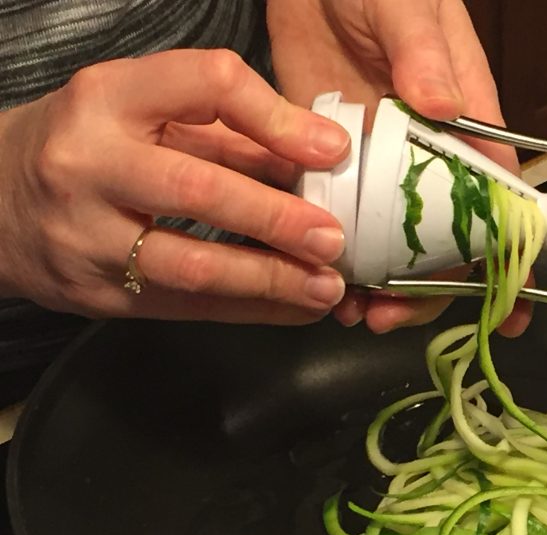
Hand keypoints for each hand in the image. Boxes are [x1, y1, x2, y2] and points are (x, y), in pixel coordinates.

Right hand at [0, 49, 352, 323]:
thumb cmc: (88, 148)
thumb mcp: (144, 114)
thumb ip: (227, 133)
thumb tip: (316, 158)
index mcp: (108, 98)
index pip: (206, 84)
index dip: (276, 118)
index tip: (330, 151)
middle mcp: (89, 163)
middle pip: (197, 190)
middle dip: (277, 219)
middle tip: (332, 238)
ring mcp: (86, 235)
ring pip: (192, 265)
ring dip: (271, 280)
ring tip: (325, 286)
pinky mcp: (97, 293)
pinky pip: (187, 307)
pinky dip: (251, 310)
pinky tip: (293, 309)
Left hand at [267, 0, 532, 336]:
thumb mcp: (407, 6)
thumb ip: (425, 54)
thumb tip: (444, 106)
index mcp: (465, 124)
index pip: (500, 200)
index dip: (511, 256)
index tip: (512, 306)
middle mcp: (428, 158)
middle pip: (445, 241)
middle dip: (430, 290)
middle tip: (391, 316)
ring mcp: (380, 168)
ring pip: (393, 244)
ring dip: (380, 287)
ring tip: (353, 312)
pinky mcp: (332, 166)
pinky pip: (341, 221)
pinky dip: (335, 256)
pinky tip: (318, 279)